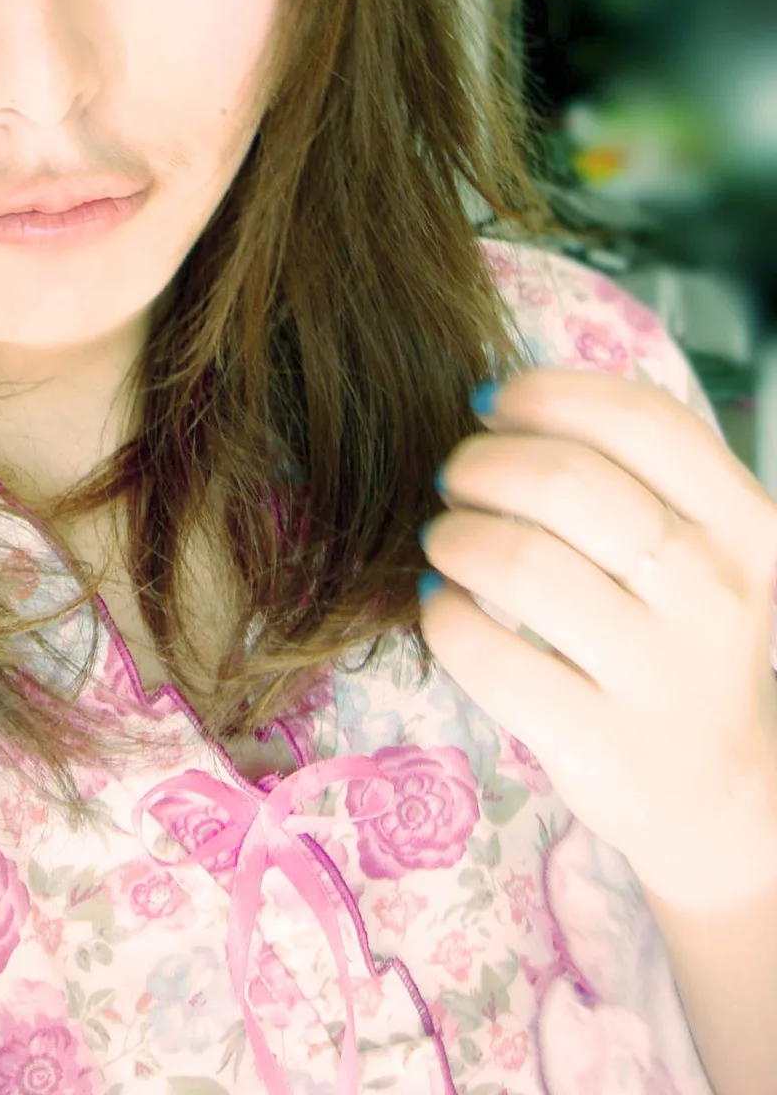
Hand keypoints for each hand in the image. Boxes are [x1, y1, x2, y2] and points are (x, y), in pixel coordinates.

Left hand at [418, 366, 776, 909]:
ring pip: (522, 563)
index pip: (639, 420)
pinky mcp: (603, 743)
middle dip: (484, 463)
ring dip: (455, 535)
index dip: (546, 394)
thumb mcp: (698, 546)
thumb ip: (630, 471)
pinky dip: (445, 616)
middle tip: (454, 477)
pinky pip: (490, 654)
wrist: (718, 794)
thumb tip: (502, 398)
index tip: (492, 404)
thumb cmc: (678, 636)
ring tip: (444, 540)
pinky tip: (444, 604)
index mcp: (744, 525)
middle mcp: (714, 594)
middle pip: (569, 481)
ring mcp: (663, 675)